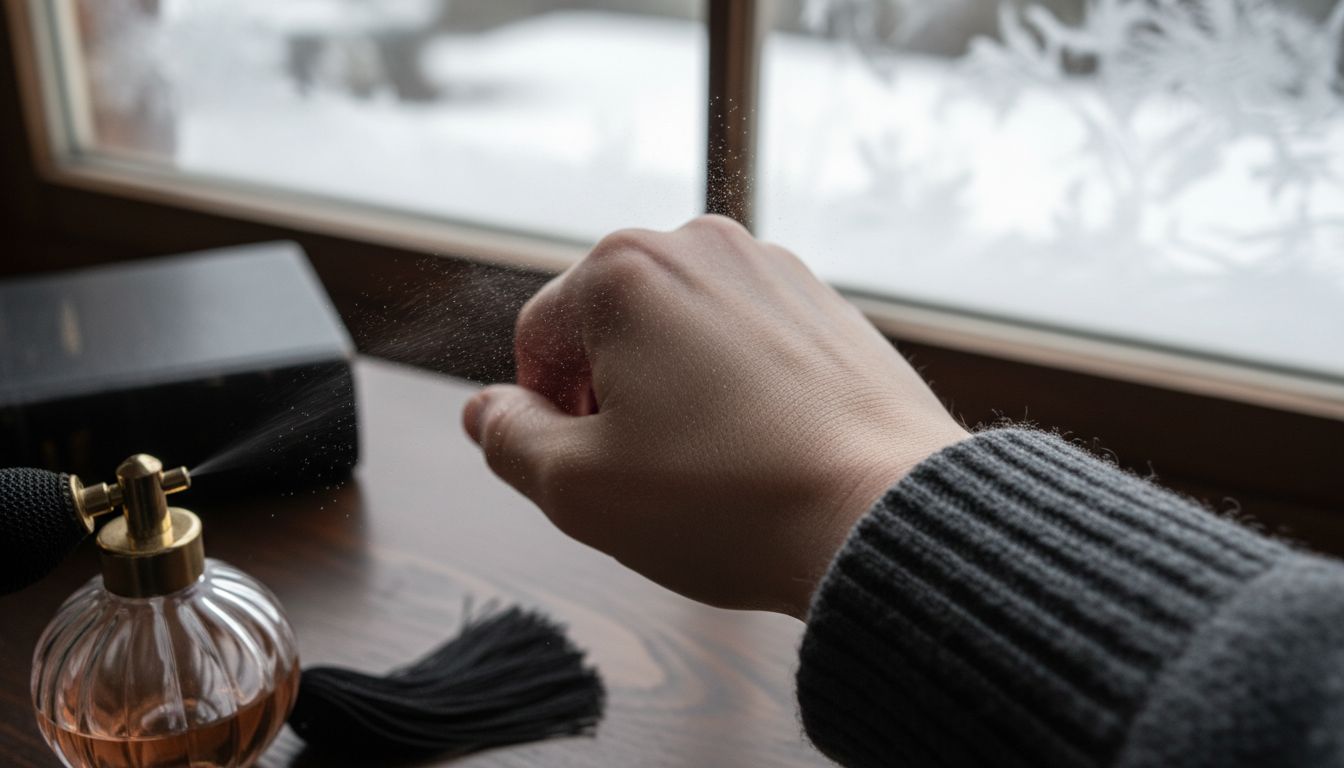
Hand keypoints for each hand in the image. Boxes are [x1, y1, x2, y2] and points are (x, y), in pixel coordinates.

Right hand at [463, 216, 967, 617]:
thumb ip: (507, 440)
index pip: (537, 339)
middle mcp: (697, 244)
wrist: (882, 515)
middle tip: (644, 474)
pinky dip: (733, 386)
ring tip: (707, 466)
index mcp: (623, 270)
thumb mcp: (579, 490)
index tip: (583, 469)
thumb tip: (486, 410)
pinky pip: (744, 338)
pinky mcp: (825, 302)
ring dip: (670, 390)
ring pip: (679, 332)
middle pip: (609, 326)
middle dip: (608, 396)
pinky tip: (757, 448)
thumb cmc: (728, 503)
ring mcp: (772, 267)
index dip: (543, 414)